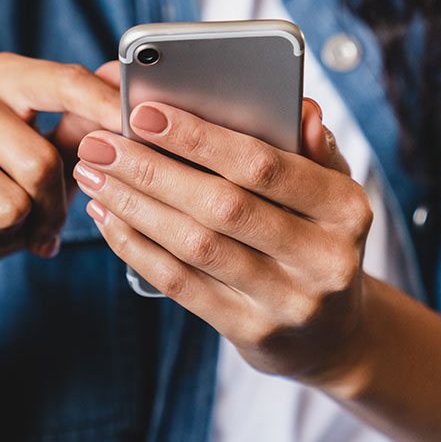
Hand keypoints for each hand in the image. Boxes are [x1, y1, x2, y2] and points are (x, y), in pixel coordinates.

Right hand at [0, 53, 120, 299]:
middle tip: (48, 223)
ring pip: (6, 202)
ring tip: (6, 227)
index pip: (62, 81)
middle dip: (54, 207)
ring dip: (17, 231)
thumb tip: (123, 82)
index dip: (103, 106)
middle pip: (39, 160)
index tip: (136, 125)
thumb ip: (87, 122)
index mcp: (2, 76)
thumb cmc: (10, 190)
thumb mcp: (56, 156)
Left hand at [73, 99, 373, 386]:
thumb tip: (300, 108)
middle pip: (223, 206)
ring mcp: (288, 302)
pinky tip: (109, 219)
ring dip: (135, 206)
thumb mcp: (332, 189)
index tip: (144, 113)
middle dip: (152, 170)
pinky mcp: (252, 332)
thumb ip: (313, 147)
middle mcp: (324, 258)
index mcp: (346, 209)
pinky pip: (182, 285)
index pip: (265, 165)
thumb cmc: (319, 236)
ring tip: (94, 176)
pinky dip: (138, 248)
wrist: (333, 332)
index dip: (200, 139)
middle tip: (100, 144)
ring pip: (196, 247)